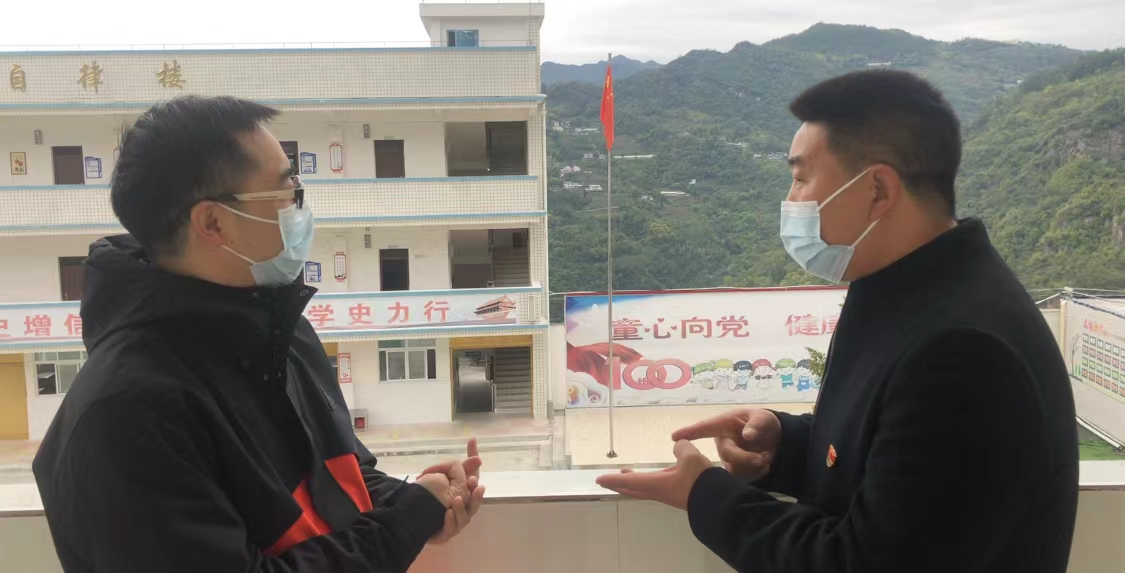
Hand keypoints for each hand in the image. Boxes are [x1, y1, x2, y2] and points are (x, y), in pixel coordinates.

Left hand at [418, 438, 484, 543]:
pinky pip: (450, 530)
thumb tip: (476, 451)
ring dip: (462, 508)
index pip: (472, 479)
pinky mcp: (444, 535)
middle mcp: (462, 509)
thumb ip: (456, 467)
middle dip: (475, 494)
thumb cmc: (430, 498)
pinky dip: (450, 522)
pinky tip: (447, 513)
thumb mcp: (441, 479)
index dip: (472, 465)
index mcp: (463, 494)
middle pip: (474, 503)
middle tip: (472, 483)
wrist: (410, 520)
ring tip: (456, 499)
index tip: (471, 445)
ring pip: (464, 518)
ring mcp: (454, 523)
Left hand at [595, 440, 712, 509]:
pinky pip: (656, 487)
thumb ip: (681, 447)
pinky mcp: (678, 495)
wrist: (719, 500)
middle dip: (619, 484)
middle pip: (633, 489)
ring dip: (633, 482)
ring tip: (627, 473)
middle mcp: (660, 492)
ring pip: (644, 489)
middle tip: (607, 481)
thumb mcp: (690, 456)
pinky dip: (647, 481)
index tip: (599, 479)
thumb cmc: (701, 480)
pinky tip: (657, 476)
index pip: (630, 481)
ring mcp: (669, 495)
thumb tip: (678, 445)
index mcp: (658, 484)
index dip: (614, 479)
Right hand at [672, 408, 780, 480]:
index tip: (675, 438)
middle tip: (763, 458)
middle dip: (746, 458)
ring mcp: (727, 458)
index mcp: (724, 425)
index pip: (704, 428)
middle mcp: (722, 442)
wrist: (775, 441)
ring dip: (753, 466)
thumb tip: (747, 435)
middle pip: (727, 454)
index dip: (689, 433)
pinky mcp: (734, 472)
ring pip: (734, 469)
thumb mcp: (763, 418)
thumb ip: (757, 424)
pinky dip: (756, 473)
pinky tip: (763, 466)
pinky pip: (741, 478)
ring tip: (765, 459)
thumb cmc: (763, 424)